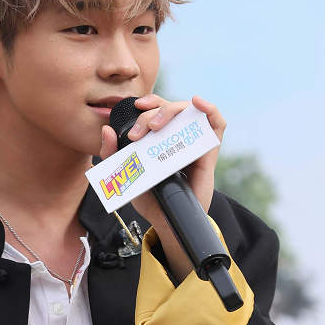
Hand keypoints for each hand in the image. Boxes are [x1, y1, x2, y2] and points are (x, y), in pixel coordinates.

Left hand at [97, 94, 225, 242]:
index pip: (157, 109)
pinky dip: (210, 109)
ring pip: (189, 111)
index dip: (149, 102)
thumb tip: (107, 130)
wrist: (167, 221)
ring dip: (172, 110)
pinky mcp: (209, 151)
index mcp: (159, 137)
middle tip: (138, 133)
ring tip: (156, 126)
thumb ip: (113, 154)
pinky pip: (217, 123)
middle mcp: (178, 136)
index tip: (136, 107)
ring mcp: (194, 142)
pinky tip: (198, 103)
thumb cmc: (150, 197)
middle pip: (170, 108)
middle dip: (152, 113)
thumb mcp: (126, 173)